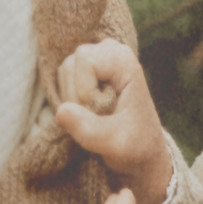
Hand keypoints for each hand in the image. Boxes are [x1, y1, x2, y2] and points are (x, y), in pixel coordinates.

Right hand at [58, 41, 169, 203]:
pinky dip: (70, 100)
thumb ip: (88, 129)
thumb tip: (61, 111)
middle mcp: (111, 52)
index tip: (102, 111)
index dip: (84, 89)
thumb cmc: (135, 145)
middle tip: (97, 116)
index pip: (84, 60)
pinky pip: (63, 80)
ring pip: (64, 73)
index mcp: (124, 60)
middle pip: (70, 65)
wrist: (141, 151)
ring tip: (94, 115)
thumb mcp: (114, 143)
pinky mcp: (87, 70)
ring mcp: (98, 59)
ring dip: (71, 100)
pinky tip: (88, 110)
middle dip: (75, 96)